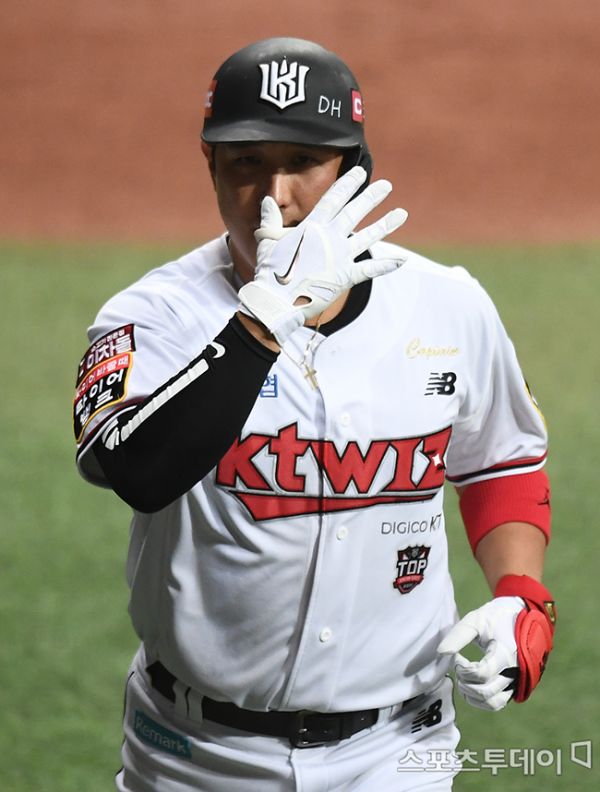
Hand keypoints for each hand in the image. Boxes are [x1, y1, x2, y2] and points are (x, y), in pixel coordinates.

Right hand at [238, 166, 407, 345]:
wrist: (277, 300)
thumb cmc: (269, 271)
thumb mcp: (268, 241)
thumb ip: (270, 220)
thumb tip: (269, 200)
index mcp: (311, 227)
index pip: (333, 199)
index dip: (347, 184)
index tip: (359, 172)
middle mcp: (330, 239)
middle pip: (354, 212)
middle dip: (371, 197)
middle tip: (387, 185)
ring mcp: (340, 258)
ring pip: (368, 237)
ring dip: (386, 224)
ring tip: (402, 213)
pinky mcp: (346, 277)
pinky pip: (370, 270)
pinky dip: (386, 265)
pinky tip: (402, 259)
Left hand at [437, 597, 523, 710]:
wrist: (519, 617)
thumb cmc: (495, 617)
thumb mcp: (476, 620)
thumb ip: (458, 635)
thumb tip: (440, 652)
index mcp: (506, 654)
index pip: (481, 674)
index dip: (462, 668)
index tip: (456, 656)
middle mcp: (514, 672)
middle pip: (485, 691)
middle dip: (464, 681)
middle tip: (458, 666)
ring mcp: (515, 681)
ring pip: (492, 703)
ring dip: (471, 694)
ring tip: (462, 677)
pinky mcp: (512, 686)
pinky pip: (497, 703)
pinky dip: (480, 701)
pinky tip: (469, 685)